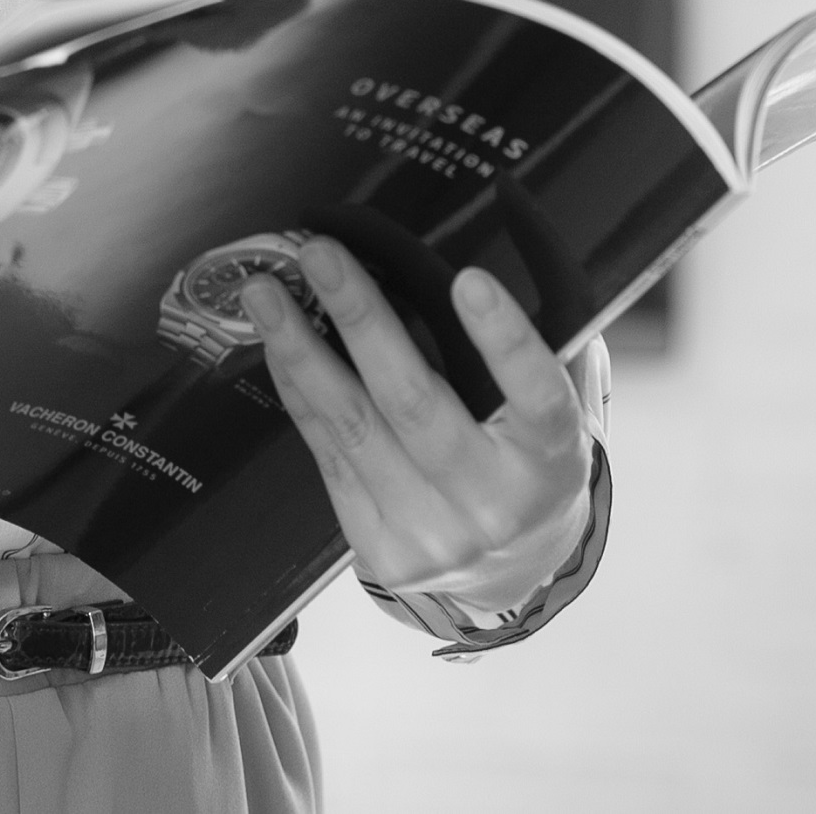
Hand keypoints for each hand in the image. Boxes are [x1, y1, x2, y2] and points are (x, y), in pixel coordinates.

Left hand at [239, 238, 590, 613]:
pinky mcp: (380, 549)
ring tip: (262, 292)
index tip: (469, 279)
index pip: (539, 398)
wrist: (512, 576)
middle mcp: (494, 504)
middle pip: (416, 403)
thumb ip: (535, 347)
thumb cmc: (526, 462)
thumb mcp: (551, 414)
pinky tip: (275, 341)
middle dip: (361, 319)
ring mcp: (433, 534)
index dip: (506, 341)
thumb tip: (494, 240)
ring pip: (353, 427)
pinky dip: (298, 390)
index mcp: (552, 461)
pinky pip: (328, 453)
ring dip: (300, 349)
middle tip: (320, 253)